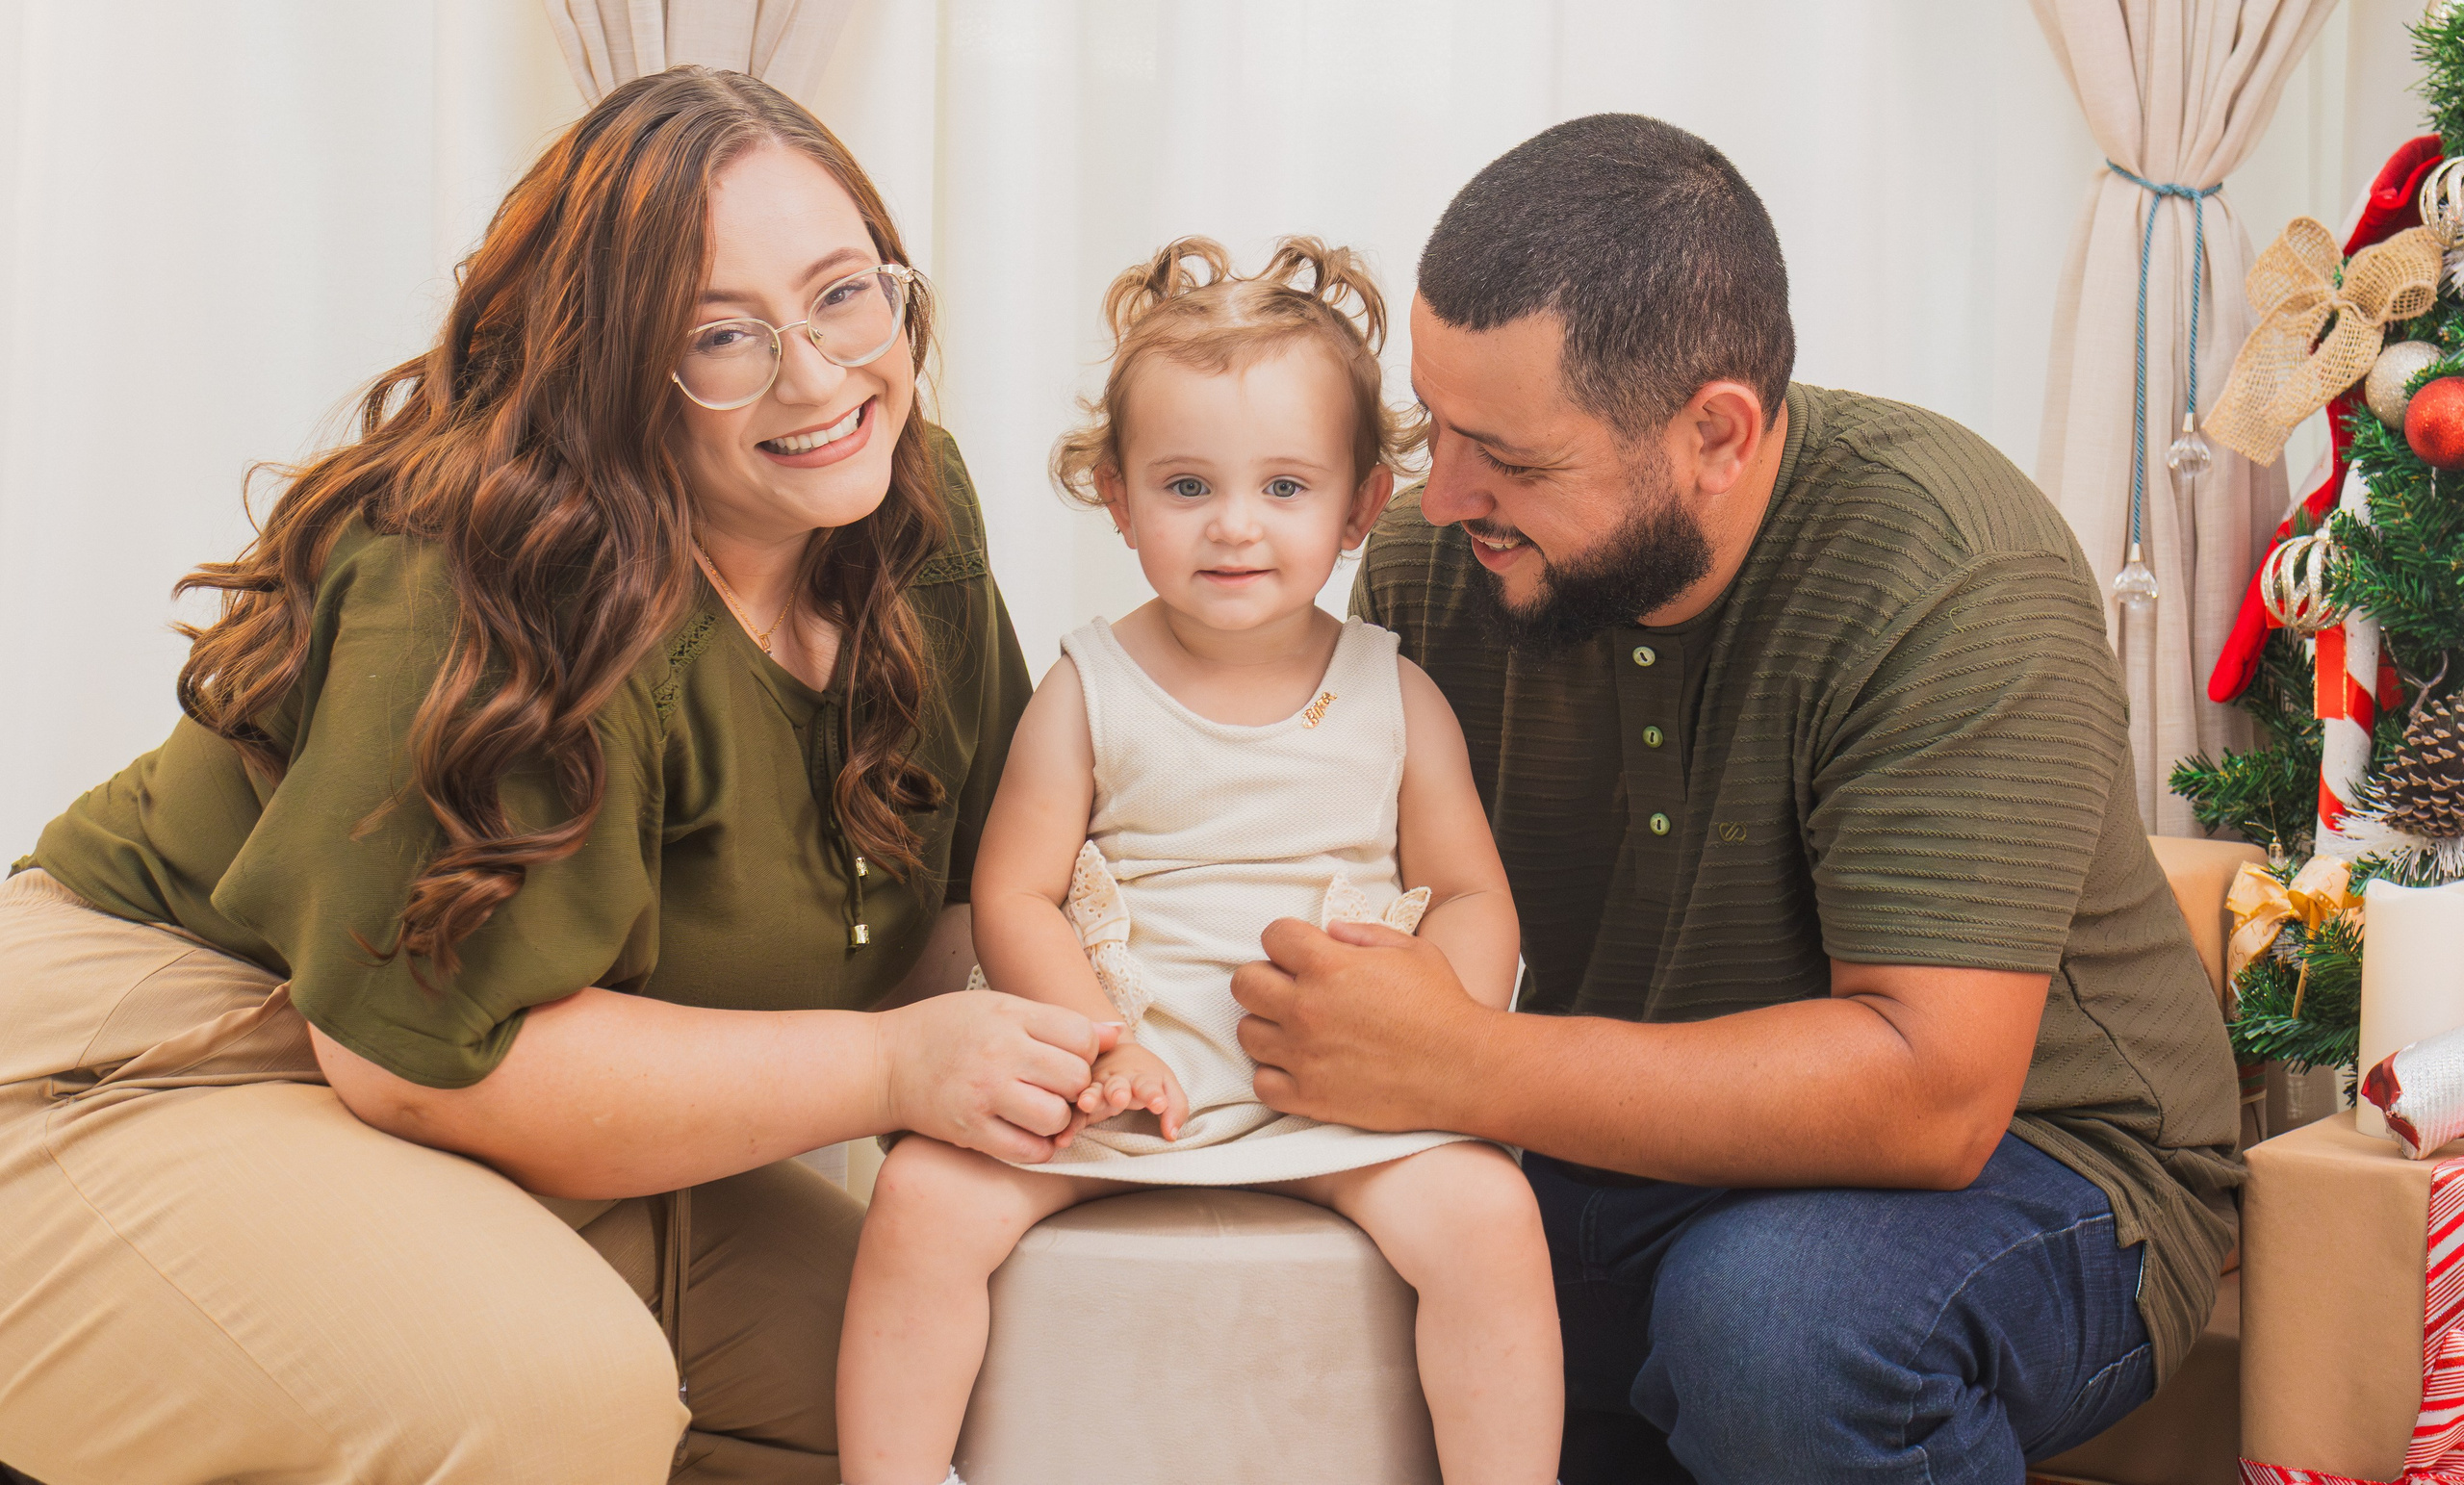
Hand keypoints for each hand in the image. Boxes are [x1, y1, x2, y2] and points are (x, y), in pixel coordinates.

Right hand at [876, 990, 1118, 1164]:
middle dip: (1077, 1087)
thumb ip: (1055, 1021)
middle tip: (1059, 1088)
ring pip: (1056, 1117)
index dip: (1086, 1051)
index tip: (1069, 1057)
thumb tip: (1117, 1033)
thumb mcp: (999, 1007)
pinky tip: (1028, 1133)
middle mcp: (999, 1054)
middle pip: (1075, 1078)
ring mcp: (984, 1095)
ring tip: (1042, 1109)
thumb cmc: (944, 1029)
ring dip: (1059, 1119)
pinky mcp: (971, 1131)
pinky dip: (1038, 1147)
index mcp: (1008, 1016)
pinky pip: (1028, 1150)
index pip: (1080, 1037)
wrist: (884, 1064)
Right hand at [1078, 1040, 1189, 1139]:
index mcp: (1140, 1077)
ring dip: (1088, 1098)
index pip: (1149, 1085)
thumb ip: (1175, 1108)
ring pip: (1090, 1092)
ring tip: (1085, 1105)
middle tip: (1120, 1098)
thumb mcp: (1167, 1085)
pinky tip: (1061, 1139)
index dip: (1154, 1094)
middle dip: (1118, 1091)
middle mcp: (1117, 1080)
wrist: (1115, 1049)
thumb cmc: (1145, 1075)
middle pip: (1116, 1085)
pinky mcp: (1081, 1101)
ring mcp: (1096, 1087)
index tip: (1160, 1104)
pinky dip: (1067, 1125)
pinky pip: (1073, 1114)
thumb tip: (1172, 1136)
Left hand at [1232, 917, 1489, 1131]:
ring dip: (1267, 1026)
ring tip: (1296, 1029)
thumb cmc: (1443, 1007)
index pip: (1272, 935)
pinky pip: (1262, 1084)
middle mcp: (1306, 1008)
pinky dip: (1275, 1075)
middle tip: (1291, 989)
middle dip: (1265, 979)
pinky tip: (1300, 1067)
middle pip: (1245, 983)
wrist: (1464, 1070)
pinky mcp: (1309, 1097)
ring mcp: (1303, 1055)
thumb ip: (1363, 934)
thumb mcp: (1410, 950)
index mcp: (1329, 965)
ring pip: (1246, 1032)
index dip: (1287, 940)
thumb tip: (1331, 931)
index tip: (1301, 952)